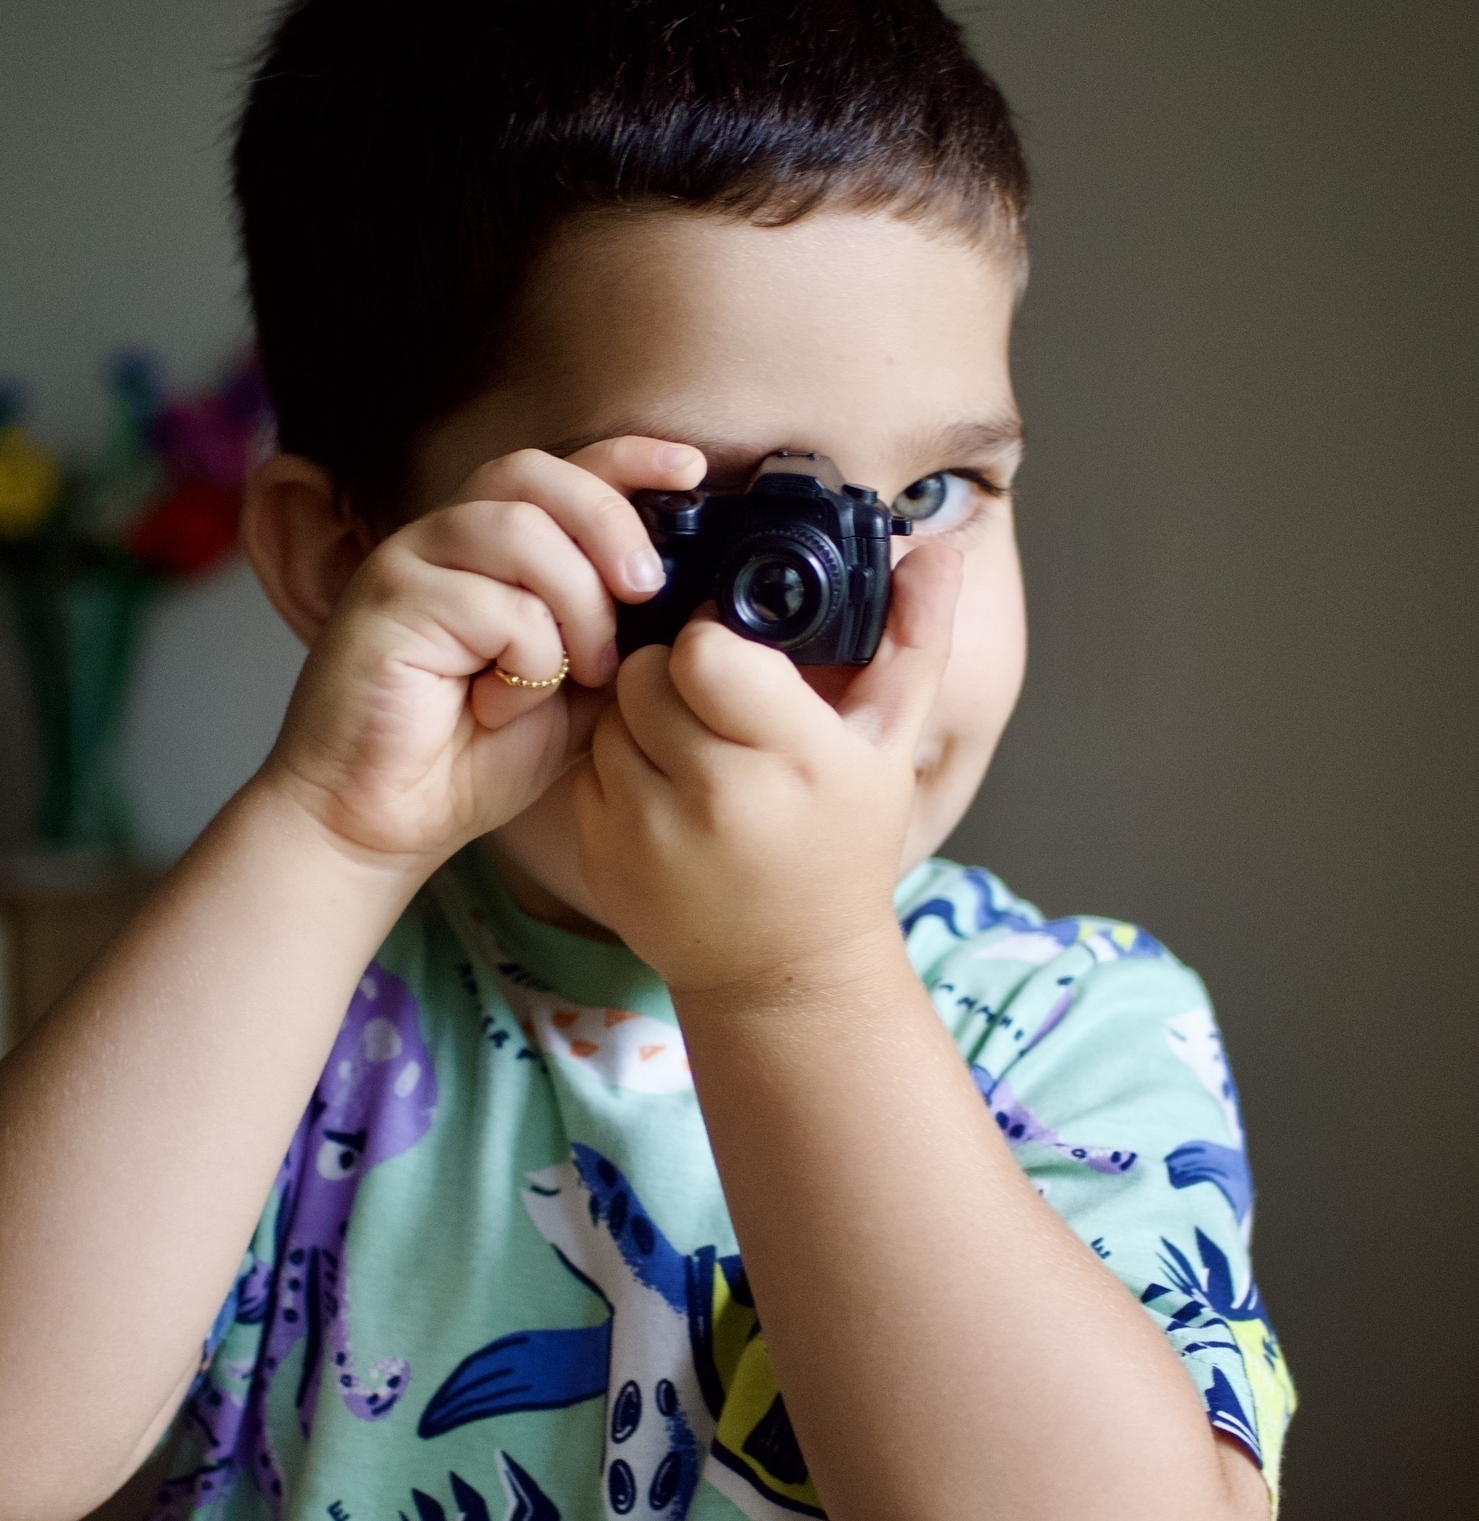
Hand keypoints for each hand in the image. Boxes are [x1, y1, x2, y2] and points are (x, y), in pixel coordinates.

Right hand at [263, 437, 704, 869]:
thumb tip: (685, 601)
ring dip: (576, 602)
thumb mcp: (573, 698)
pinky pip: (493, 600)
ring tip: (579, 672)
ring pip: (522, 530)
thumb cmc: (467, 763)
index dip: (627, 458)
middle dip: (609, 523)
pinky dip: (525, 656)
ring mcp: (409, 565)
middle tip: (645, 591)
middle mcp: (444, 543)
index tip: (691, 469)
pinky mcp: (387, 602)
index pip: (558, 470)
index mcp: (487, 553)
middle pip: (536, 475)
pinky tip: (502, 704)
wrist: (376, 823)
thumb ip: (615, 639)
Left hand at [573, 541, 963, 997]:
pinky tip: (663, 794)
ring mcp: (649, 832)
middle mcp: (717, 797)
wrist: (785, 972)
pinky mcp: (602, 857)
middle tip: (712, 705)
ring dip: (641, 717)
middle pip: (648, 674)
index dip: (714, 640)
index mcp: (795, 758)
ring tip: (691, 749)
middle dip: (673, 674)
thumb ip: (912, 641)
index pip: (705, 652)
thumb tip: (933, 548)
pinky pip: (588, 766)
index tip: (738, 658)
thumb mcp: (890, 747)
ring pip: (612, 715)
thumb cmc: (842, 848)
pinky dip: (617, 766)